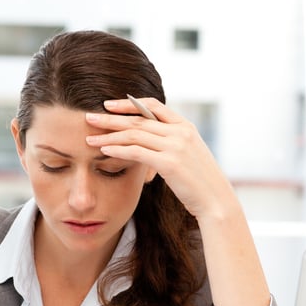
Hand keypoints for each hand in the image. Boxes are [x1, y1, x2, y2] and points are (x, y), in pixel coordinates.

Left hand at [85, 98, 235, 221]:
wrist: (216, 201)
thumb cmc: (200, 181)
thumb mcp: (188, 154)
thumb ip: (171, 142)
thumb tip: (149, 139)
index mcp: (185, 126)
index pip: (153, 105)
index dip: (128, 104)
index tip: (108, 105)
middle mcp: (180, 132)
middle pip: (138, 119)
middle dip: (111, 118)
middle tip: (88, 117)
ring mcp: (176, 146)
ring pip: (134, 134)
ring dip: (109, 135)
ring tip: (90, 138)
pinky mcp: (170, 163)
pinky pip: (137, 152)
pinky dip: (118, 149)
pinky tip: (104, 150)